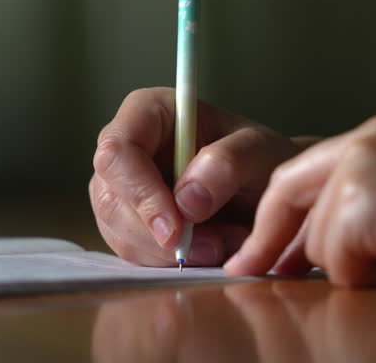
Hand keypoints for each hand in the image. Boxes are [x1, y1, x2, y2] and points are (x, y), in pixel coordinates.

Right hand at [89, 87, 306, 265]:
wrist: (266, 191)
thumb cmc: (261, 159)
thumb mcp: (261, 151)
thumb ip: (229, 163)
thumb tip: (186, 199)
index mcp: (149, 111)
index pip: (117, 151)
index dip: (140, 193)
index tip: (177, 230)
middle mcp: (126, 147)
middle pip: (110, 199)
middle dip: (159, 235)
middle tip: (215, 247)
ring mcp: (121, 188)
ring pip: (118, 232)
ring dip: (170, 253)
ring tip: (224, 243)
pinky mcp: (127, 222)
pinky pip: (132, 253)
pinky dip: (169, 263)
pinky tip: (208, 251)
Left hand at [224, 114, 375, 289]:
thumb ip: (363, 210)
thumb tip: (309, 251)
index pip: (303, 172)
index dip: (275, 214)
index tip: (257, 248)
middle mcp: (365, 139)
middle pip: (289, 194)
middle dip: (269, 239)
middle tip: (249, 269)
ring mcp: (361, 166)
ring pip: (320, 240)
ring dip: (356, 266)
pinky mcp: (361, 200)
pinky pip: (337, 261)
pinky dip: (369, 276)